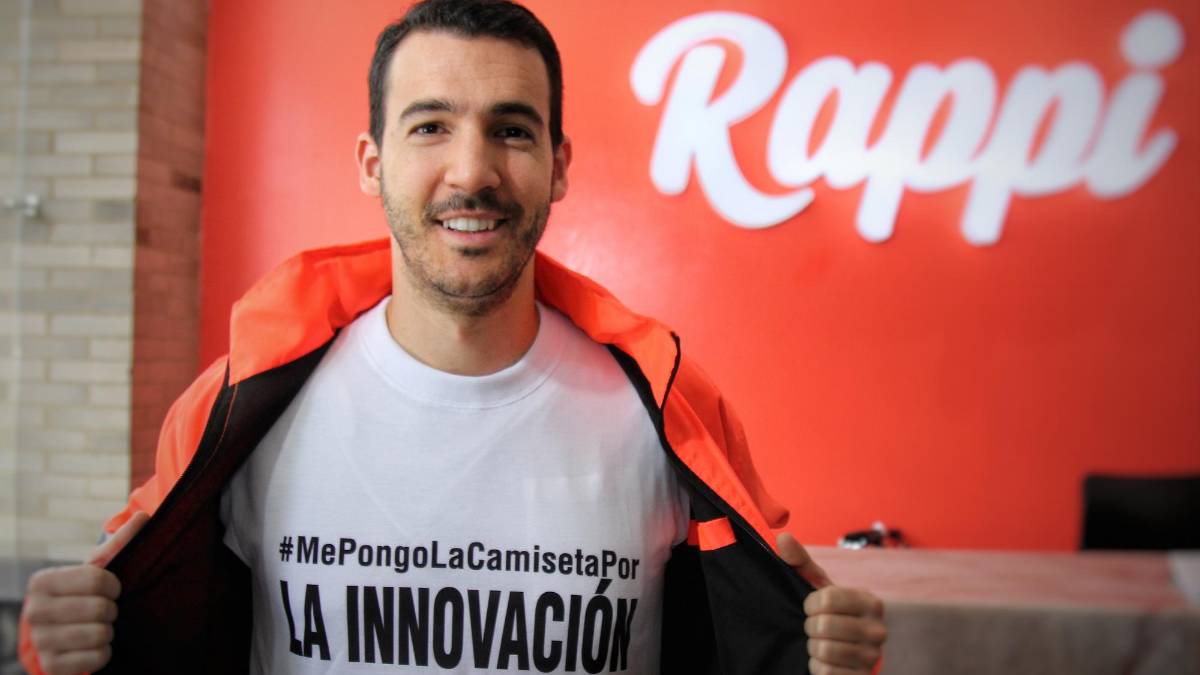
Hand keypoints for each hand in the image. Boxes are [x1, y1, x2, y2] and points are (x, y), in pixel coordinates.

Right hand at [22, 512, 148, 674]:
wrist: (64, 633)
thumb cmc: (83, 594)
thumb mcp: (98, 568)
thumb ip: (119, 543)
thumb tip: (143, 516)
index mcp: (42, 582)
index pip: (97, 580)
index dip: (114, 586)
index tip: (112, 588)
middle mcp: (34, 612)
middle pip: (100, 609)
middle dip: (111, 610)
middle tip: (105, 611)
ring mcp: (41, 641)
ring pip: (100, 635)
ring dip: (109, 631)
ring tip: (99, 626)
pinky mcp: (52, 666)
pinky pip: (97, 658)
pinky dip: (105, 653)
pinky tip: (94, 647)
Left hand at [777, 532, 886, 674]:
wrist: (843, 650)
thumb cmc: (828, 612)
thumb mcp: (815, 585)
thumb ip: (800, 561)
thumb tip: (783, 538)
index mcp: (870, 601)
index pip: (827, 598)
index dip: (810, 604)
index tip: (811, 607)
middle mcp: (878, 630)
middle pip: (823, 626)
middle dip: (810, 628)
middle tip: (814, 629)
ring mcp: (872, 657)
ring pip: (824, 651)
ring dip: (813, 649)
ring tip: (819, 644)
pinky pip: (827, 673)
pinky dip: (818, 668)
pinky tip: (824, 663)